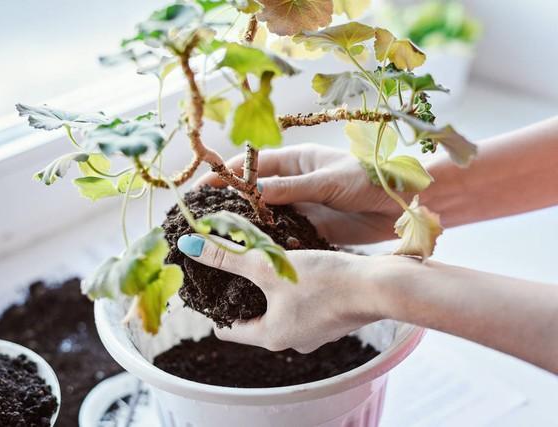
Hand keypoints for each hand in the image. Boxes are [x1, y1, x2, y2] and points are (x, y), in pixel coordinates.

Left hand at [177, 234, 383, 352]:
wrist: (381, 286)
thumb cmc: (325, 281)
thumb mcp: (270, 265)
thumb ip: (229, 256)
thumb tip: (190, 247)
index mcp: (271, 337)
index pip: (228, 330)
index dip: (214, 309)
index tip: (207, 286)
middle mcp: (292, 340)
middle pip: (253, 318)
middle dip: (241, 293)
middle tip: (232, 266)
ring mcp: (314, 330)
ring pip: (279, 309)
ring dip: (269, 287)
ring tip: (262, 261)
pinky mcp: (332, 316)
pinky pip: (301, 303)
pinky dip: (292, 286)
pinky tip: (295, 264)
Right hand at [197, 143, 404, 244]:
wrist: (405, 202)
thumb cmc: (369, 178)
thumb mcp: (327, 181)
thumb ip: (290, 188)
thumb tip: (252, 190)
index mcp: (296, 161)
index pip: (252, 166)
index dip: (226, 174)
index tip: (201, 187)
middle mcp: (294, 183)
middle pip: (254, 193)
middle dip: (230, 203)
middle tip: (204, 219)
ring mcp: (302, 207)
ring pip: (267, 217)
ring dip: (248, 226)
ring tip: (221, 240)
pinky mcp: (313, 228)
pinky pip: (285, 235)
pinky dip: (271, 243)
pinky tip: (254, 254)